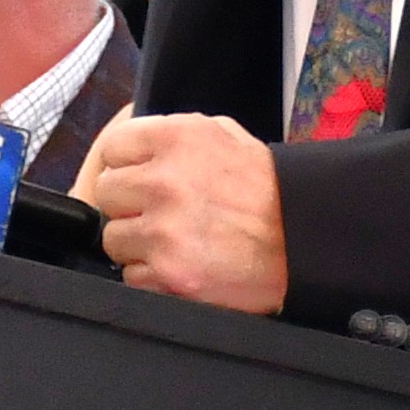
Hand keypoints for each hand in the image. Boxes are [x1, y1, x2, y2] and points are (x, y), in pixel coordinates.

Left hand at [79, 110, 287, 315]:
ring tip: (173, 240)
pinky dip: (152, 275)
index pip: (112, 149)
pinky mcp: (169, 273)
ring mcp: (164, 231)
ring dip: (137, 243)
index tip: (140, 178)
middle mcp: (165, 182)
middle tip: (158, 211)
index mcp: (176, 138)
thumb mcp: (224, 135)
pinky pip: (131, 275)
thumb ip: (172, 134)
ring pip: (113, 238)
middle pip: (105, 193)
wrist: (304, 239)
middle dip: (128, 204)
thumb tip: (131, 144)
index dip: (126, 166)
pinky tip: (181, 263)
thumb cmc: (266, 188)